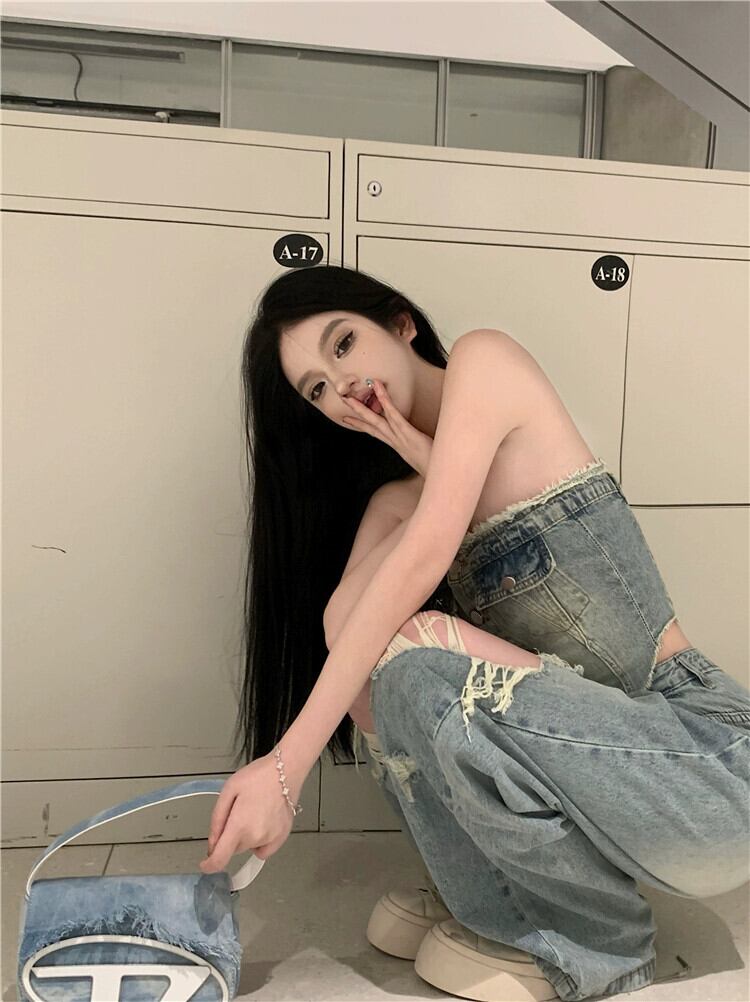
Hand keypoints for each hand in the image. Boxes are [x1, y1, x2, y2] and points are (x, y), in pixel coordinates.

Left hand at [199, 754, 298, 873]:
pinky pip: (264, 849)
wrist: (285, 769)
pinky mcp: (282, 837)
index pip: (220, 858)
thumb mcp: (228, 791)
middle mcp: (255, 837)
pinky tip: (262, 824)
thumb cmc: (257, 776)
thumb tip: (212, 843)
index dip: (209, 865)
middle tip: (237, 813)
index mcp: (239, 826)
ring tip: (253, 812)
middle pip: (233, 849)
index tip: (205, 864)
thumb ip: (217, 820)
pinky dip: (259, 842)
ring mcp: (271, 839)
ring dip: (245, 837)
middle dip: (230, 837)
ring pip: (248, 847)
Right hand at [342, 379, 432, 476]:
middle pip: (372, 425)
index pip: (376, 433)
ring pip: (378, 420)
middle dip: (356, 412)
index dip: (360, 425)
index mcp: (399, 446)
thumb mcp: (427, 457)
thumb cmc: (437, 465)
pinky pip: (395, 415)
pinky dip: (386, 402)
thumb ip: (422, 450)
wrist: (444, 476)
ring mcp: (401, 438)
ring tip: (351, 396)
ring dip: (363, 407)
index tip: (347, 419)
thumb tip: (424, 446)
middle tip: (343, 400)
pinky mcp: (409, 434)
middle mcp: (397, 442)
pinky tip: (379, 390)